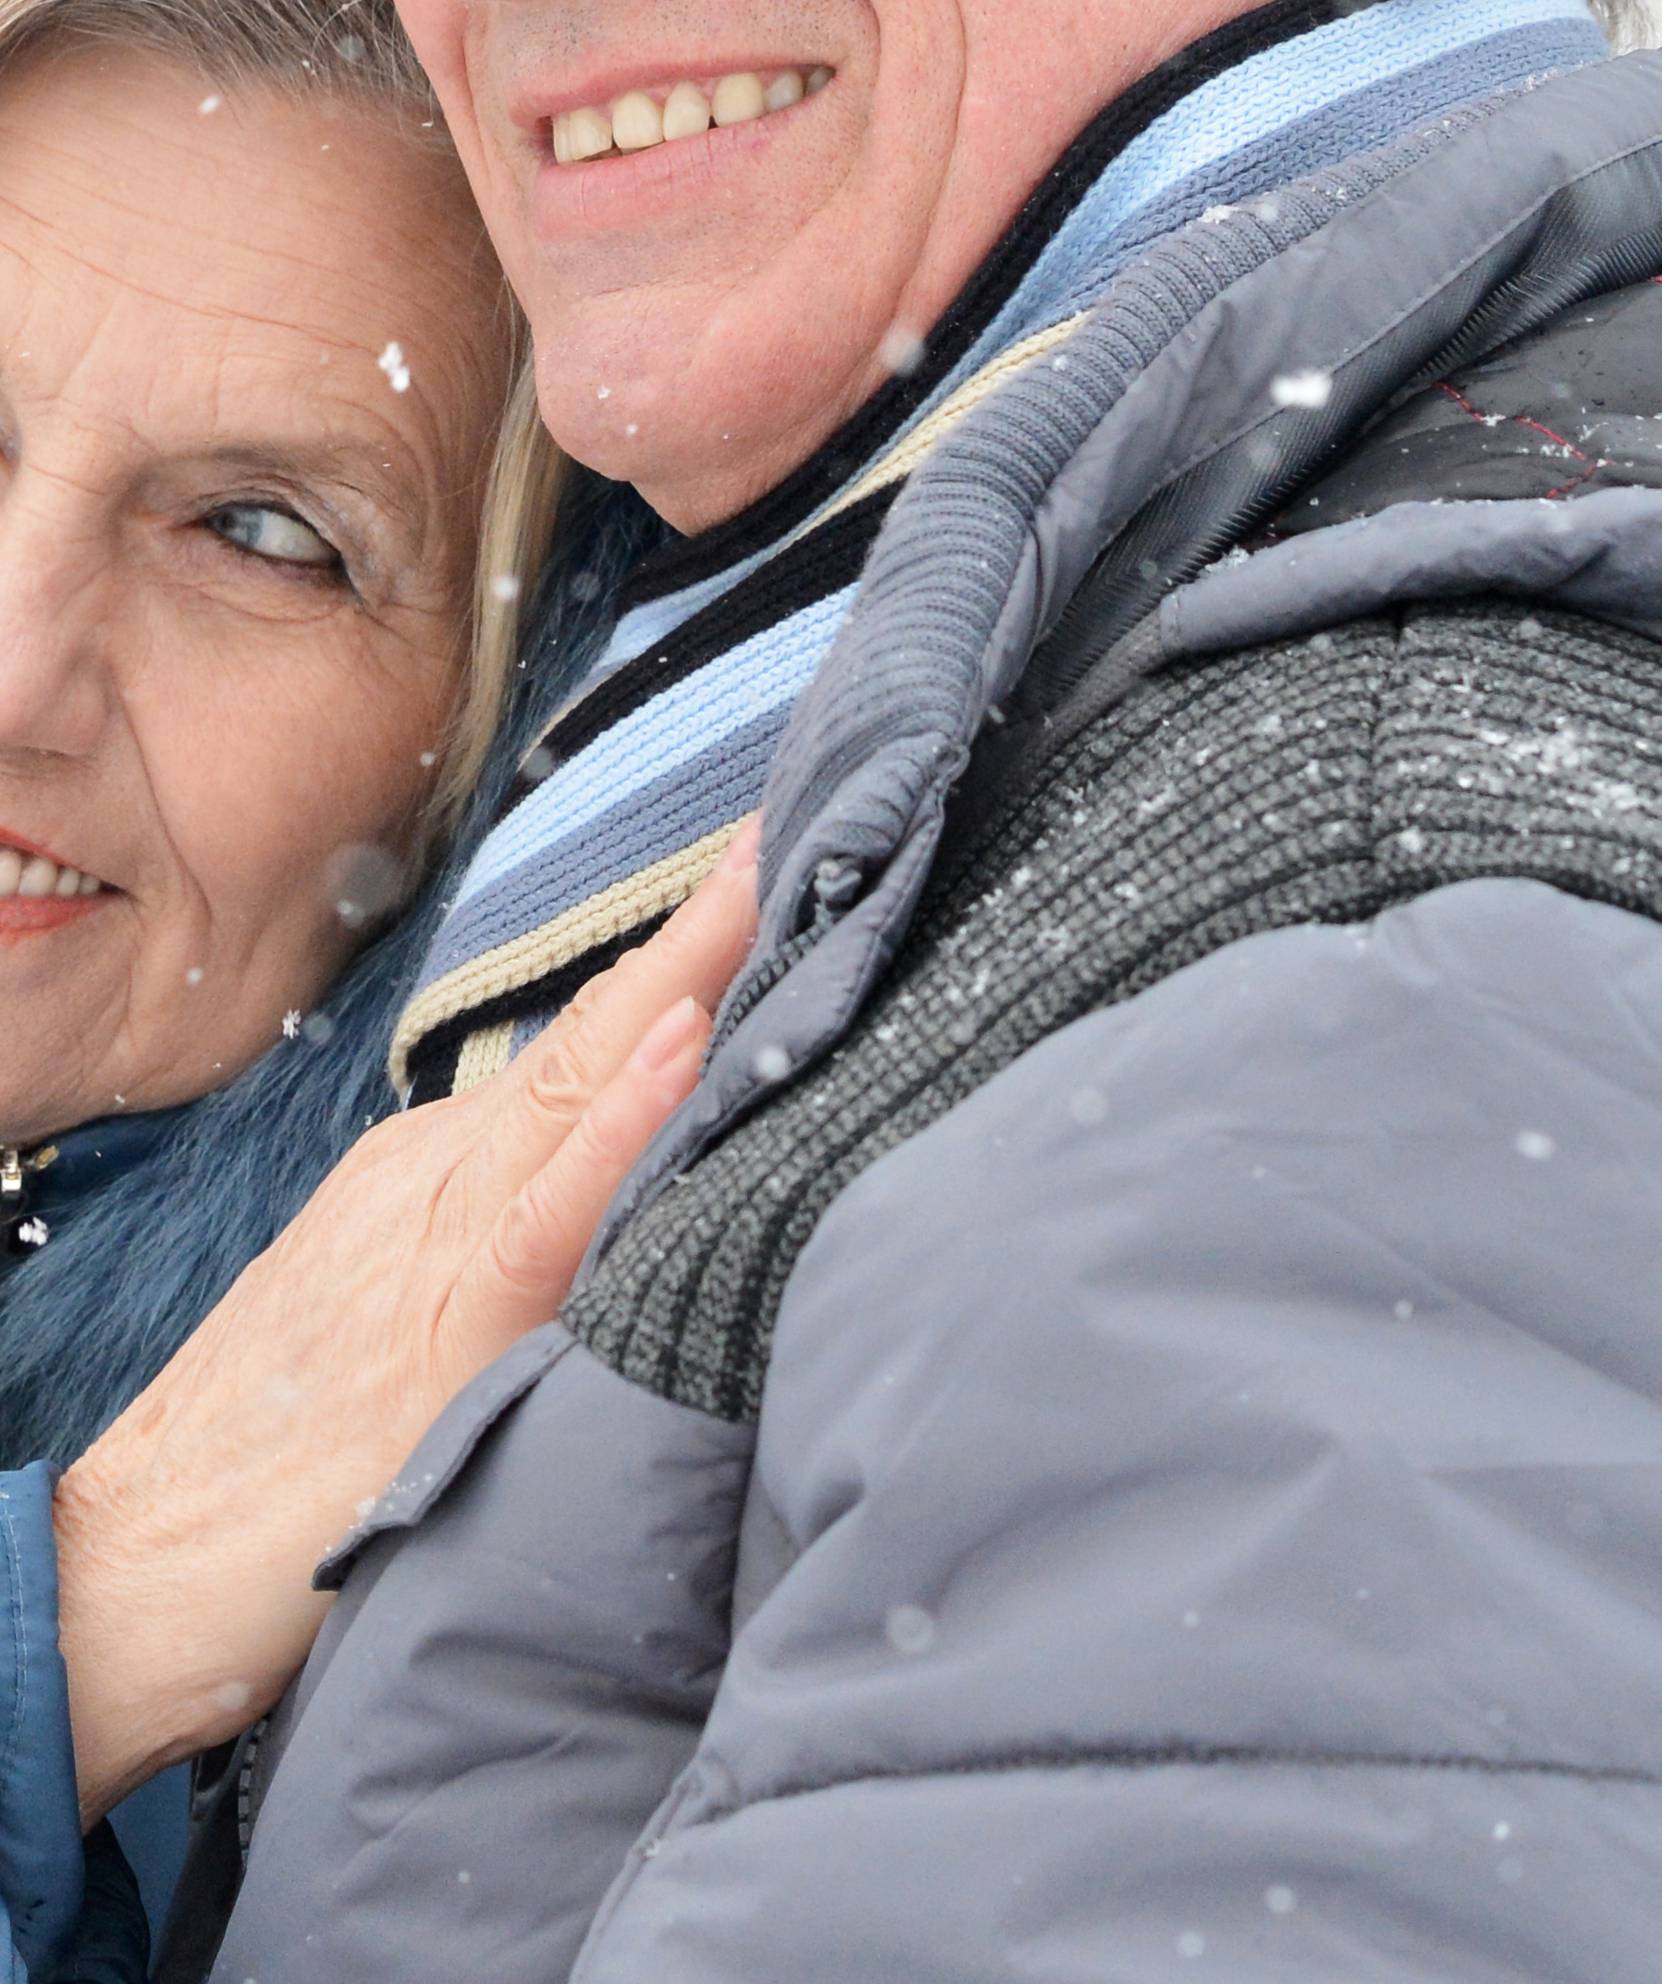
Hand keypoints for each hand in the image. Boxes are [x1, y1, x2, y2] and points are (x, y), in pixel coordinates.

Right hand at [54, 821, 757, 1822]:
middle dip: (706, 924)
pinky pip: (552, 1208)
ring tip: (770, 874)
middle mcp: (448, 1175)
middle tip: (802, 818)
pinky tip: (681, 1048)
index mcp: (447, 1173)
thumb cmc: (275, 1468)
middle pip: (601, 1027)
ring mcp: (441, 1236)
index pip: (595, 1044)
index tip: (776, 872)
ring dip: (686, 973)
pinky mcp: (447, 1326)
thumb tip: (638, 1217)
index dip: (688, 960)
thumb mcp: (414, 1328)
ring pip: (587, 1078)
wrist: (136, 1567)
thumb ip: (521, 1258)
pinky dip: (621, 1121)